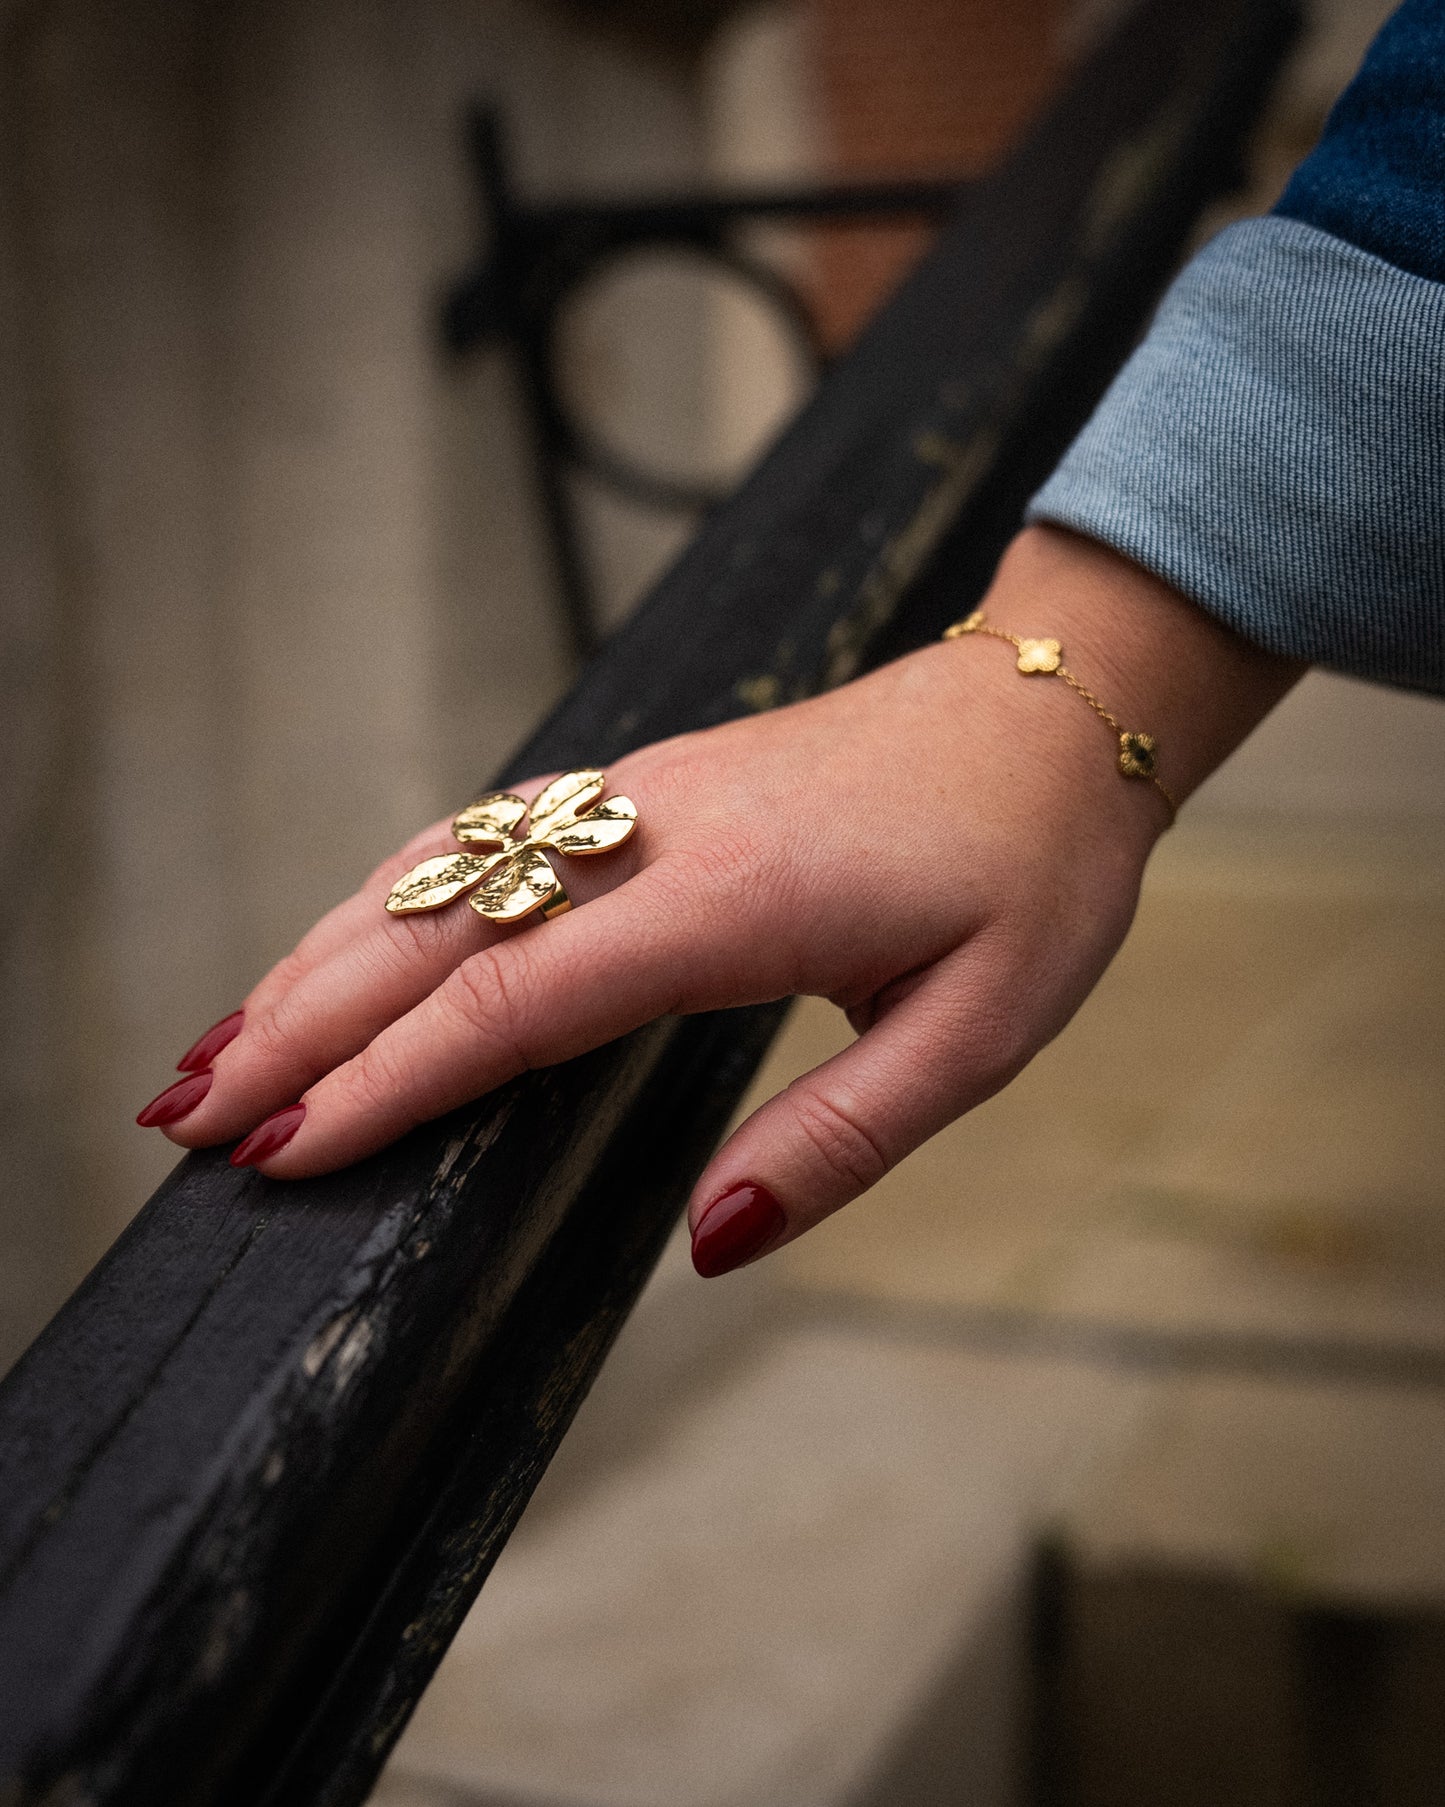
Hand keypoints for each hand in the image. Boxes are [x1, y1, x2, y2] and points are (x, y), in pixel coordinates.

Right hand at [151, 528, 1301, 1273]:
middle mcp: (653, 834)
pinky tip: (345, 941)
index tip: (284, 1149)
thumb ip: (839, 1141)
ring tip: (223, 1041)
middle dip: (299, 1024)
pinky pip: (483, 839)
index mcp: (728, 901)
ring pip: (439, 872)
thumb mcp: (981, 1031)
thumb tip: (709, 1242)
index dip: (388, 1080)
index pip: (513, 1003)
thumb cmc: (1030, 865)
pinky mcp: (642, 786)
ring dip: (319, 956)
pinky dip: (390, 898)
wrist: (1056, 705)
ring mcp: (637, 796)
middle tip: (187, 1114)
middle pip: (436, 930)